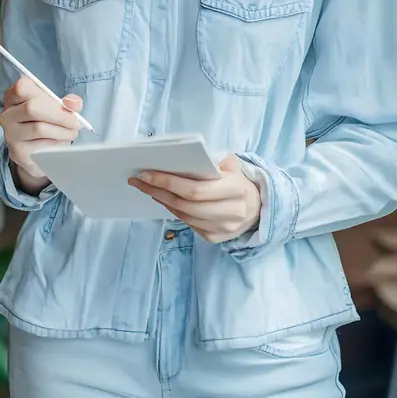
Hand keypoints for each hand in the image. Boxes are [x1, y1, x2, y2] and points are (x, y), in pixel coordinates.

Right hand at [0, 77, 82, 192]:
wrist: (37, 152)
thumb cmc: (47, 122)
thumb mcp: (58, 107)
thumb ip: (68, 102)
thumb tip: (73, 103)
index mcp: (13, 97)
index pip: (22, 87)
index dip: (47, 96)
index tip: (66, 104)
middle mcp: (7, 115)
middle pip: (32, 108)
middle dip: (60, 115)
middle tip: (75, 123)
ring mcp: (10, 134)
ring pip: (39, 128)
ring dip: (62, 132)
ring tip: (72, 133)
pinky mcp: (17, 152)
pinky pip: (41, 146)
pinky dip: (57, 144)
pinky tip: (62, 143)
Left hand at [128, 155, 260, 243]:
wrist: (257, 207)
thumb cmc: (238, 180)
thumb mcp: (232, 164)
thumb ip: (211, 160)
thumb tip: (178, 158)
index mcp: (236, 189)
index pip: (195, 189)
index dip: (168, 182)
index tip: (146, 173)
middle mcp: (231, 212)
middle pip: (185, 205)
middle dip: (158, 191)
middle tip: (139, 181)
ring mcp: (223, 228)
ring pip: (184, 216)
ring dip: (162, 201)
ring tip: (148, 188)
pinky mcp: (216, 238)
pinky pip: (188, 225)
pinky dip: (174, 211)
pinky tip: (164, 199)